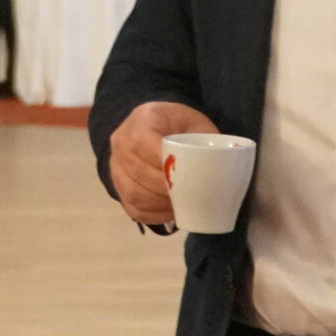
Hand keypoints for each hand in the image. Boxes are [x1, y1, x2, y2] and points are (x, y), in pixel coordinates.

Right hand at [107, 100, 219, 231]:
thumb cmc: (180, 125)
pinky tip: (171, 212)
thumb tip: (221, 173)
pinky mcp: (118, 185)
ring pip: (133, 193)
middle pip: (138, 174)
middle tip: (190, 197)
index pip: (143, 144)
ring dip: (160, 205)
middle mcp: (120, 141)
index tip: (186, 178)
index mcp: (141, 119)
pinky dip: (153, 215)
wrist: (156, 125)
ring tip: (182, 206)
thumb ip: (205, 143)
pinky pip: (132, 207)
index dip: (164, 165)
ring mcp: (115, 165)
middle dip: (166, 190)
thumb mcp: (197, 124)